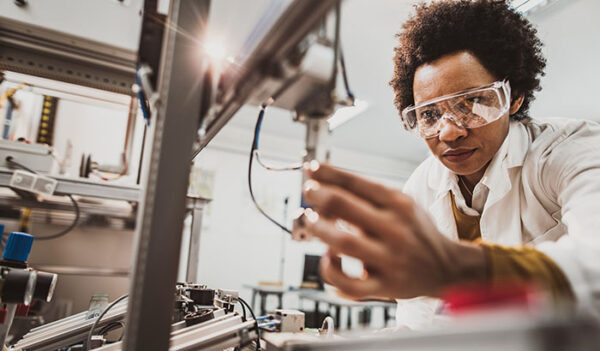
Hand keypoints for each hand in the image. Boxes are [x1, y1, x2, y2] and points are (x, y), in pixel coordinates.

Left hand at [298, 163, 485, 299]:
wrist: (446, 268)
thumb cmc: (416, 232)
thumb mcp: (402, 204)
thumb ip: (369, 196)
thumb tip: (326, 183)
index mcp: (399, 204)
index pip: (356, 182)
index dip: (328, 174)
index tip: (311, 169)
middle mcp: (394, 229)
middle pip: (345, 206)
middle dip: (319, 195)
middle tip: (308, 191)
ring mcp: (389, 259)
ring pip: (343, 242)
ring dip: (320, 229)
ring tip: (310, 219)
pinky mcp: (384, 287)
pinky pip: (350, 284)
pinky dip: (332, 271)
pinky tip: (328, 259)